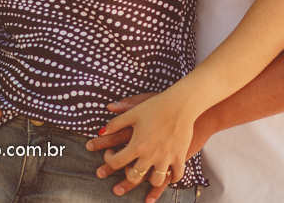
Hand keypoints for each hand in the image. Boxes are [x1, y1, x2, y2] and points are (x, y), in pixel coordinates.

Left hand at [89, 94, 217, 202]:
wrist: (182, 103)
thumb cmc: (156, 105)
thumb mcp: (134, 112)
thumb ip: (116, 123)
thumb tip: (101, 131)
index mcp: (137, 145)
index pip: (116, 161)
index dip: (108, 160)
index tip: (109, 153)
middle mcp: (150, 155)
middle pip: (134, 176)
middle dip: (127, 177)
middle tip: (126, 171)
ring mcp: (166, 157)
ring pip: (156, 180)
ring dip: (149, 180)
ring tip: (147, 174)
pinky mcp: (180, 156)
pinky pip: (176, 175)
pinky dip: (172, 178)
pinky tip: (168, 175)